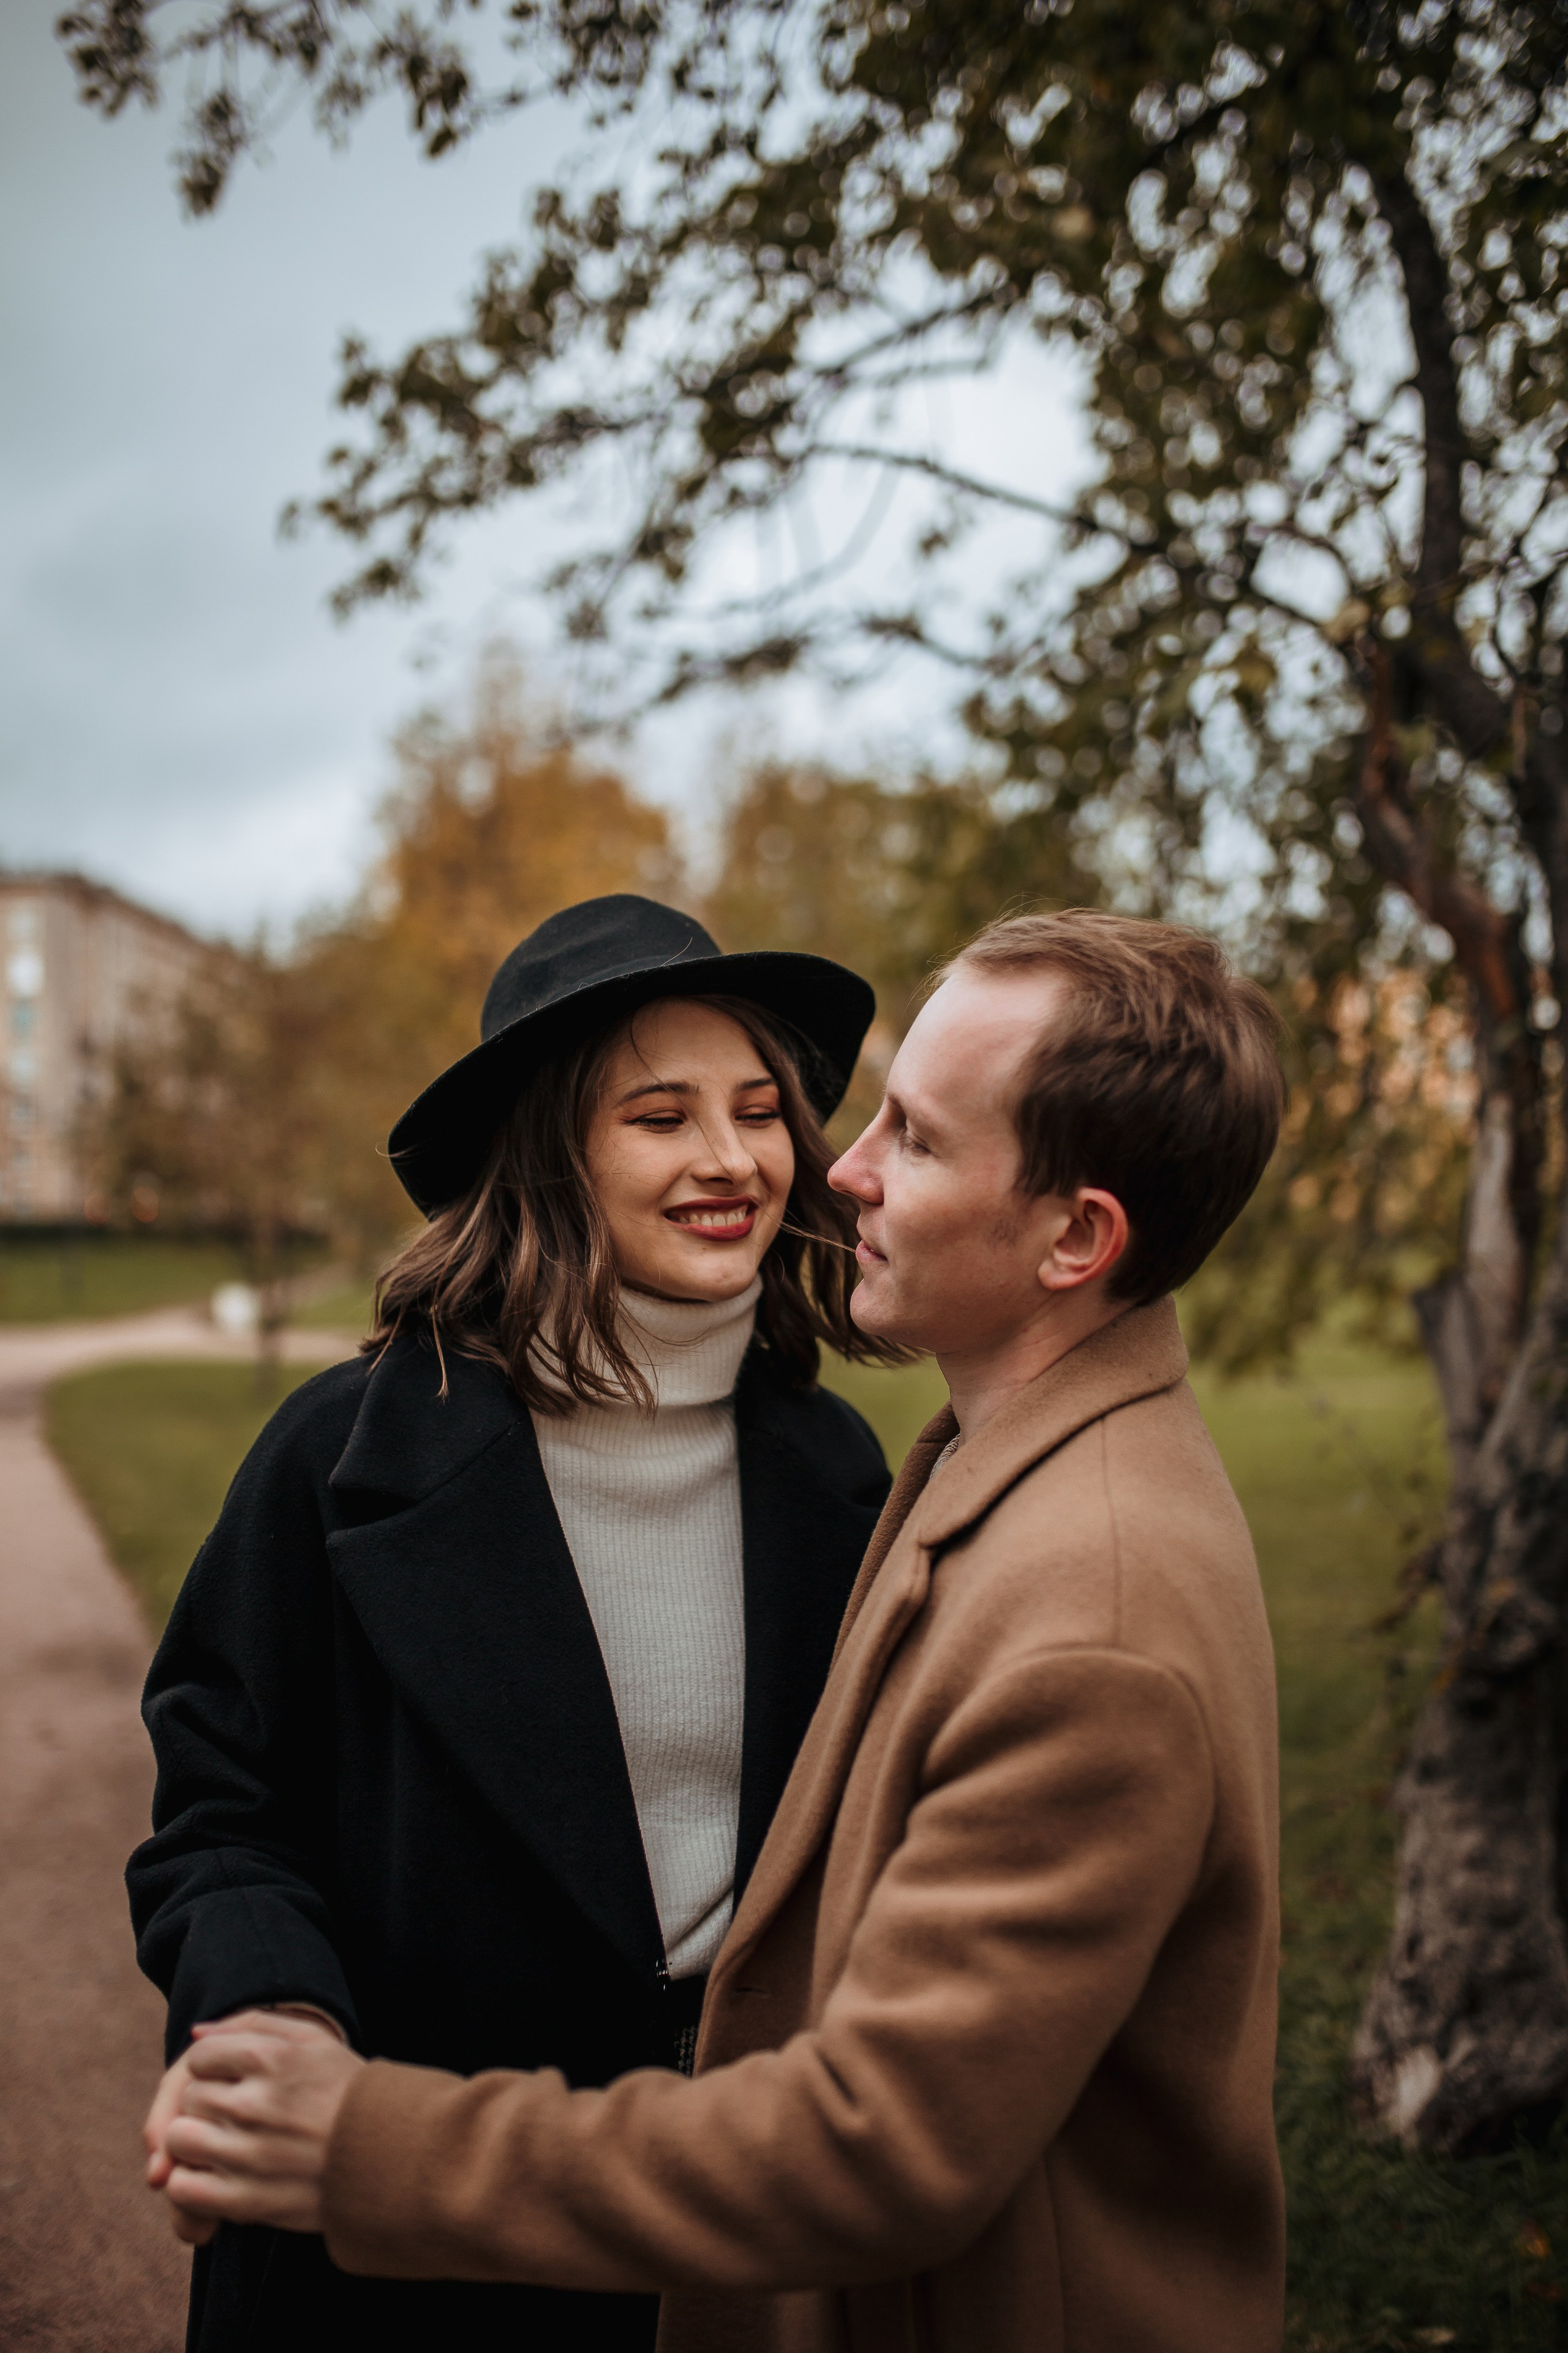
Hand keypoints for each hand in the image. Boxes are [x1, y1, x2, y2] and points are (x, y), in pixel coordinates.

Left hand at [162, 2020, 365, 2235]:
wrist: (389, 2156)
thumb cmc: (349, 2092)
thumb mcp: (314, 2041)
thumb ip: (254, 2025)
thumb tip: (196, 2033)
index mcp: (272, 2059)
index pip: (200, 2057)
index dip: (216, 2069)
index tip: (237, 2081)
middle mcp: (256, 2104)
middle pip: (191, 2096)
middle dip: (209, 2103)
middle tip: (240, 2114)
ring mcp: (249, 2155)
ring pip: (179, 2139)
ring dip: (196, 2141)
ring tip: (225, 2145)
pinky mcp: (246, 2202)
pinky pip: (184, 2188)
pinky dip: (191, 2184)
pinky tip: (218, 2176)